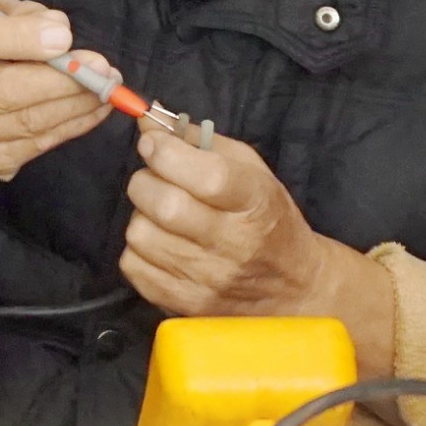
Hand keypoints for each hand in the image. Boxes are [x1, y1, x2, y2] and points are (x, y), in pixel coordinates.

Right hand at [0, 0, 113, 180]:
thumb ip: (20, 16)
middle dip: (63, 82)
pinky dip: (70, 128)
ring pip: (26, 124)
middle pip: (4, 92)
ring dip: (76, 107)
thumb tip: (59, 30)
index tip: (64, 37)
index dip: (21, 38)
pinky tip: (93, 111)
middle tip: (105, 71)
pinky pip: (34, 147)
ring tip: (108, 90)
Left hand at [121, 124, 337, 316]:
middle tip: (155, 179)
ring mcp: (208, 280)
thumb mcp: (250, 169)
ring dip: (143, 216)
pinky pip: (133, 266)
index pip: (208, 177)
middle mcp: (234, 244)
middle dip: (146, 181)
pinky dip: (139, 249)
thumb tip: (148, 121)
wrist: (292, 288)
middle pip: (166, 206)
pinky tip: (162, 244)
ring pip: (141, 234)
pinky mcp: (185, 304)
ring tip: (163, 216)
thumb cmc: (268, 218)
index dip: (169, 154)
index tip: (153, 144)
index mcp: (256, 201)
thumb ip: (200, 141)